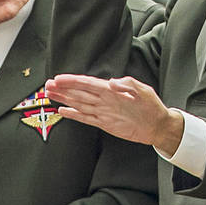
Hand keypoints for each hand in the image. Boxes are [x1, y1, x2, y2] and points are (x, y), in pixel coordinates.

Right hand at [46, 75, 183, 154]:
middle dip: (63, 88)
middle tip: (47, 85)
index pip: (88, 83)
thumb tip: (111, 82)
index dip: (73, 81)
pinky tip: (63, 111)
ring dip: (64, 99)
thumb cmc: (152, 105)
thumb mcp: (144, 91)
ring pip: (79, 104)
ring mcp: (103, 111)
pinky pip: (86, 118)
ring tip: (49, 94)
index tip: (58, 79)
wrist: (157, 125)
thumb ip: (128, 85)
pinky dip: (74, 115)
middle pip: (79, 92)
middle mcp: (104, 99)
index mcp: (112, 90)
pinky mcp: (104, 123)